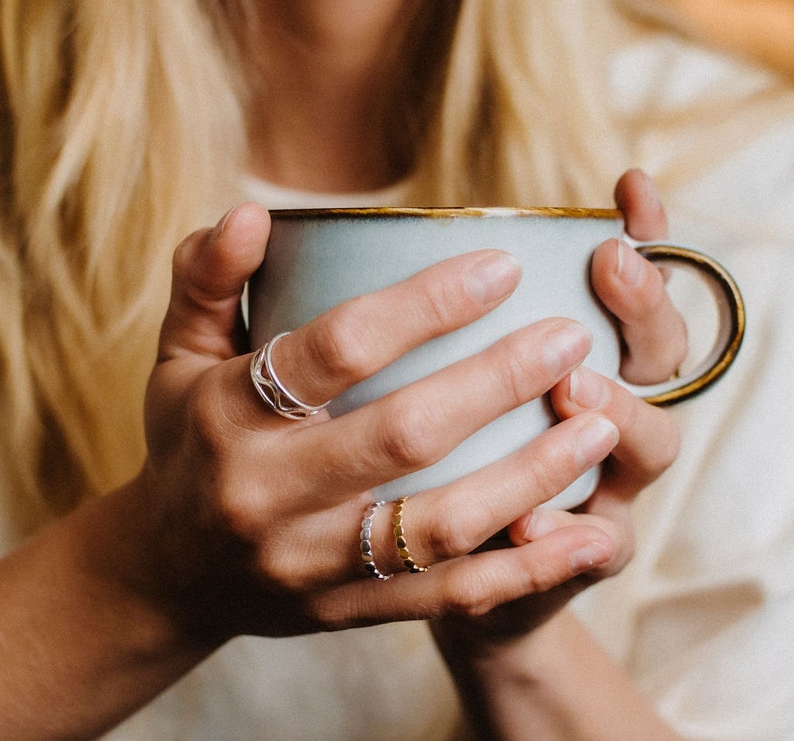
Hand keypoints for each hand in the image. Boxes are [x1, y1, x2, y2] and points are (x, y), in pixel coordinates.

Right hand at [136, 202, 631, 643]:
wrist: (171, 573)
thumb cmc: (189, 443)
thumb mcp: (177, 356)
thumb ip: (208, 279)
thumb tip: (254, 212)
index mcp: (228, 416)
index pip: (337, 349)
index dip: (425, 304)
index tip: (502, 268)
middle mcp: (268, 495)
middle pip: (405, 434)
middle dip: (499, 381)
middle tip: (571, 339)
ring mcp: (312, 564)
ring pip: (441, 524)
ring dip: (532, 475)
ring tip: (602, 426)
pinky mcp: (348, 610)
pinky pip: (449, 596)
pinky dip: (526, 567)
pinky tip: (590, 536)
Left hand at [432, 170, 683, 648]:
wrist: (455, 560)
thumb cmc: (432, 446)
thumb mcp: (422, 369)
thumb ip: (391, 310)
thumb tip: (281, 222)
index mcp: (577, 354)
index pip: (628, 282)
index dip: (644, 233)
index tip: (628, 186)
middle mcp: (607, 410)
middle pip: (660, 352)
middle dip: (643, 305)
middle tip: (610, 263)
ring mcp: (606, 481)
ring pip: (651, 443)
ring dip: (622, 414)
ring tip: (576, 391)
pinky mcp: (584, 553)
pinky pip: (600, 545)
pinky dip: (575, 538)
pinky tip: (536, 529)